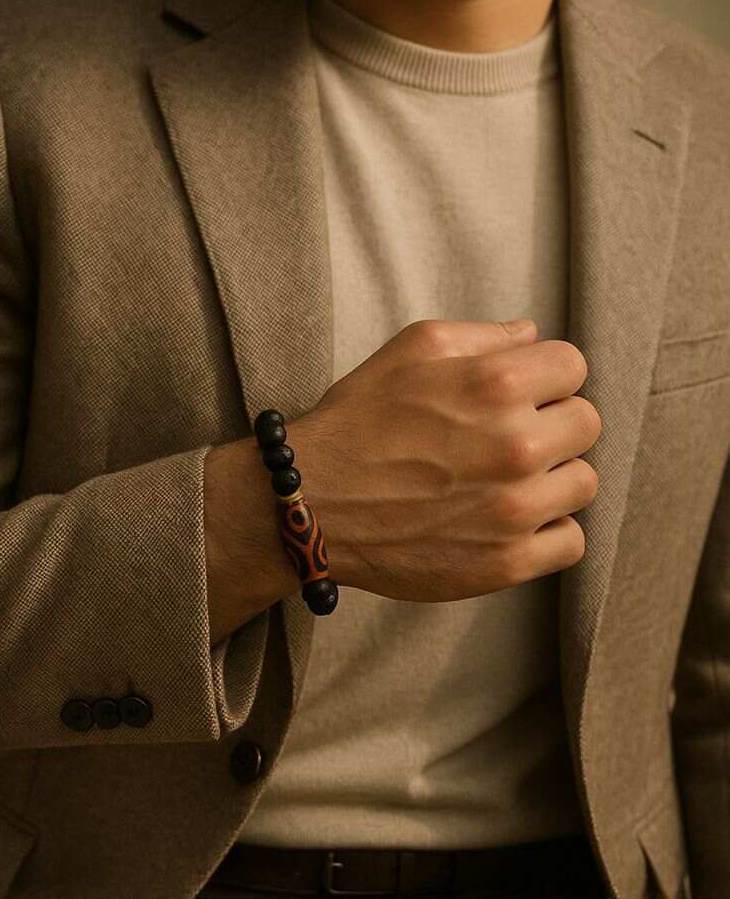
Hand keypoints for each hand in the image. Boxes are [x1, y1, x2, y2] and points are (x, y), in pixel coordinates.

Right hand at [292, 317, 600, 603]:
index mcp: (497, 384)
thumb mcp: (410, 350)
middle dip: (553, 424)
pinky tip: (514, 523)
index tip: (521, 395)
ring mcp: (515, 509)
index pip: (573, 367)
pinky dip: (550, 533)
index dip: (545, 378)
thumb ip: (481, 336)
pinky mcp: (508, 562)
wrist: (311, 506)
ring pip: (583, 483)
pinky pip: (571, 543)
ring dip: (553, 479)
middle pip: (586, 423)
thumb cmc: (357, 423)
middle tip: (509, 440)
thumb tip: (532, 336)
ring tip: (509, 483)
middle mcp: (515, 445)